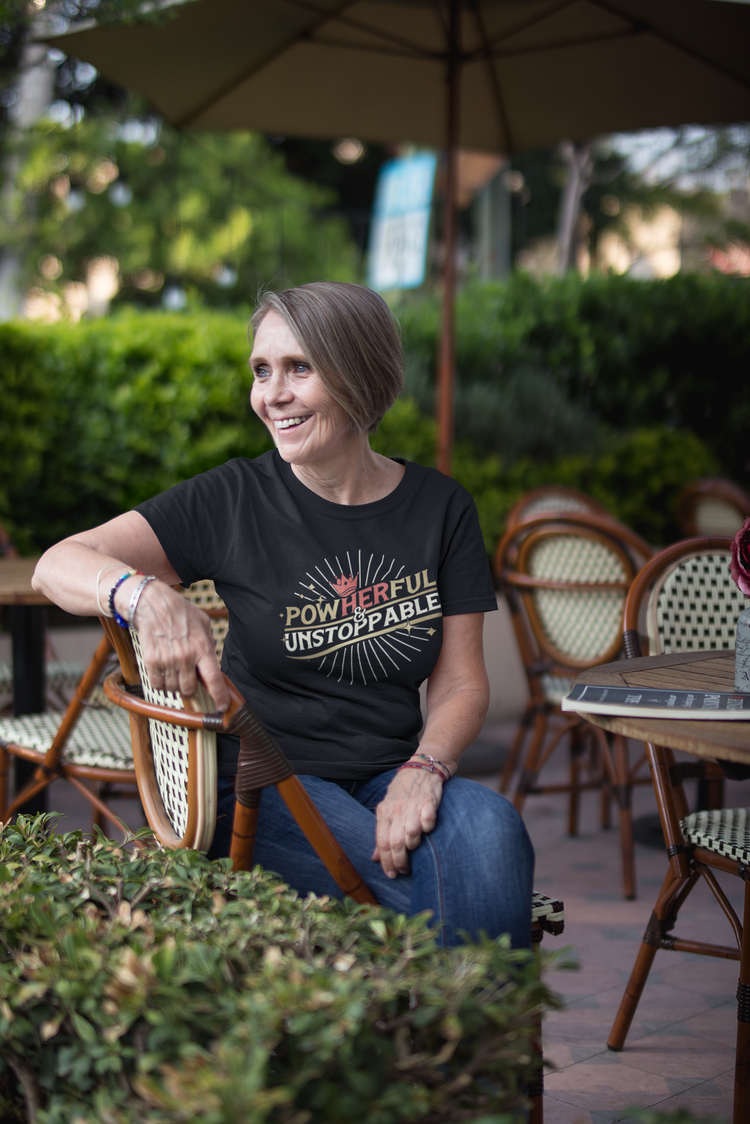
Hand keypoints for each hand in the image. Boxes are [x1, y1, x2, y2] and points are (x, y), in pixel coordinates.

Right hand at [119, 580, 229, 710]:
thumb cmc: (179, 612)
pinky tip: (162, 670)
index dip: (220, 697)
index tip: (222, 707)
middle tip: (188, 678)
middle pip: (190, 689)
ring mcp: (167, 660)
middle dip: (191, 688)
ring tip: (173, 668)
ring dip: (174, 684)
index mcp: (202, 647)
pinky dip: (160, 683)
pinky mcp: (151, 661)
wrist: (151, 603)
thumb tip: (212, 665)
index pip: (214, 679)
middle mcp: (185, 657)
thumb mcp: (203, 623)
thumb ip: (209, 645)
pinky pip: (157, 685)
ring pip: (173, 689)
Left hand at [371, 766, 443, 878]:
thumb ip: (382, 833)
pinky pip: (428, 822)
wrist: (422, 767)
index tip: (390, 874)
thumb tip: (374, 858)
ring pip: (411, 834)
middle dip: (399, 861)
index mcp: (384, 811)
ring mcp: (413, 806)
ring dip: (413, 846)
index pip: (382, 842)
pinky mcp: (429, 802)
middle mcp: (396, 809)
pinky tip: (427, 830)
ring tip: (415, 849)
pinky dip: (428, 829)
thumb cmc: (404, 791)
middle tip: (403, 870)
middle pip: (395, 843)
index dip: (386, 862)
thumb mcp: (388, 809)